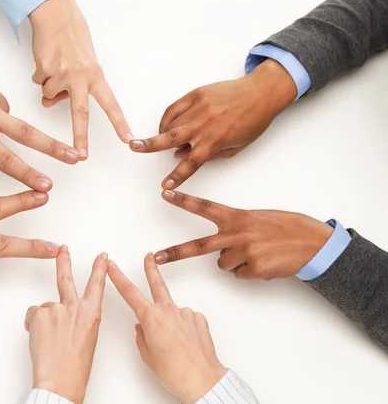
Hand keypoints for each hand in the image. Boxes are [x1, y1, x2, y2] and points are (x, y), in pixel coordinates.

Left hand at [24, 247, 107, 403]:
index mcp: (92, 314)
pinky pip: (33, 315)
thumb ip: (78, 320)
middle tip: (63, 249)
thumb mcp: (87, 338)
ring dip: (44, 320)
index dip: (99, 269)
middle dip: (64, 261)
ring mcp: (57, 308)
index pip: (97, 285)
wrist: (61, 380)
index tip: (102, 257)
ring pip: (45, 307)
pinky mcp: (40, 313)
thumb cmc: (75, 367)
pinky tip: (40, 339)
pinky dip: (33, 325)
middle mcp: (75, 307)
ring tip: (49, 340)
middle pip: (67, 278)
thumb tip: (64, 315)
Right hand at [29, 0, 132, 158]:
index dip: (119, 123)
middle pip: (80, 112)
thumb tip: (52, 103)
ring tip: (54, 67)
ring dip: (49, 87)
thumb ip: (73, 87)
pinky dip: (40, 76)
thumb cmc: (73, 40)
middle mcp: (81, 76)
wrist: (56, 16)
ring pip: (50, 95)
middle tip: (81, 154)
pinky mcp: (44, 69)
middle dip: (80, 136)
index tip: (127, 139)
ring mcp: (62, 73)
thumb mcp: (81, 65)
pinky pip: (39, 82)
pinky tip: (45, 61)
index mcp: (96, 76)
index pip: (111, 104)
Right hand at [108, 254, 226, 403]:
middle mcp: (169, 311)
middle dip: (150, 269)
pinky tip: (186, 344)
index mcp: (151, 319)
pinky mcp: (199, 319)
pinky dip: (184, 329)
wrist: (203, 380)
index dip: (118, 277)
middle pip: (156, 284)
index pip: (130, 293)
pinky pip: (186, 320)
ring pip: (172, 312)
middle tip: (148, 257)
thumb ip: (142, 335)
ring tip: (175, 345)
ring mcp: (185, 313)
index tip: (112, 266)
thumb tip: (142, 326)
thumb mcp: (147, 355)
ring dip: (170, 323)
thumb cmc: (175, 372)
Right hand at [129, 59, 295, 188]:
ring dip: (162, 135)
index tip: (165, 186)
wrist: (261, 92)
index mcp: (215, 141)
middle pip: (170, 138)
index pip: (190, 163)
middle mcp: (204, 125)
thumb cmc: (252, 122)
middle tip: (134, 147)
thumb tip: (181, 155)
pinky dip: (167, 119)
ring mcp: (199, 108)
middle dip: (150, 144)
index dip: (176, 176)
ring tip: (154, 141)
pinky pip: (173, 109)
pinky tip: (165, 126)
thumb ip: (209, 154)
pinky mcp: (196, 94)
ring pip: (171, 124)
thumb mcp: (235, 146)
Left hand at [155, 190, 333, 279]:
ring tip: (256, 253)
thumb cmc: (286, 228)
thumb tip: (224, 245)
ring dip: (235, 262)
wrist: (313, 244)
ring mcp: (244, 252)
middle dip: (175, 253)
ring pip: (223, 264)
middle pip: (198, 246)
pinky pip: (240, 275)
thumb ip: (237, 226)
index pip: (204, 206)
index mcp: (237, 217)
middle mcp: (237, 234)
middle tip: (156, 257)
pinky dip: (249, 272)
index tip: (165, 194)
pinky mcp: (253, 269)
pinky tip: (264, 263)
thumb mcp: (258, 218)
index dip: (183, 200)